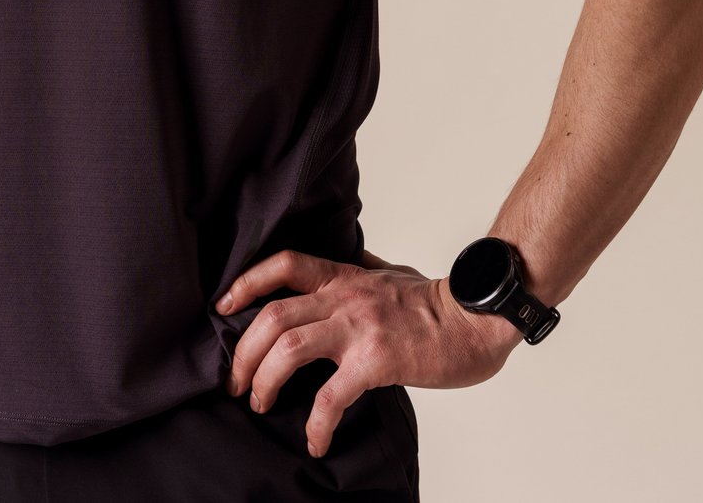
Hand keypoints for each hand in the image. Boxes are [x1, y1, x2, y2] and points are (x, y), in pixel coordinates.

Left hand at [215, 246, 521, 458]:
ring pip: (288, 347)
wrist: (477, 318)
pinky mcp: (376, 362)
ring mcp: (358, 328)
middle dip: (243, 351)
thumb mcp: (390, 272)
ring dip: (264, 380)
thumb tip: (350, 261)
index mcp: (343, 276)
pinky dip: (316, 423)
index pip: (284, 264)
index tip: (224, 306)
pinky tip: (315, 441)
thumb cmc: (436, 301)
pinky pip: (332, 396)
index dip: (247, 282)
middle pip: (273, 315)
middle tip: (234, 381)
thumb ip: (362, 269)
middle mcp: (344, 297)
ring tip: (259, 404)